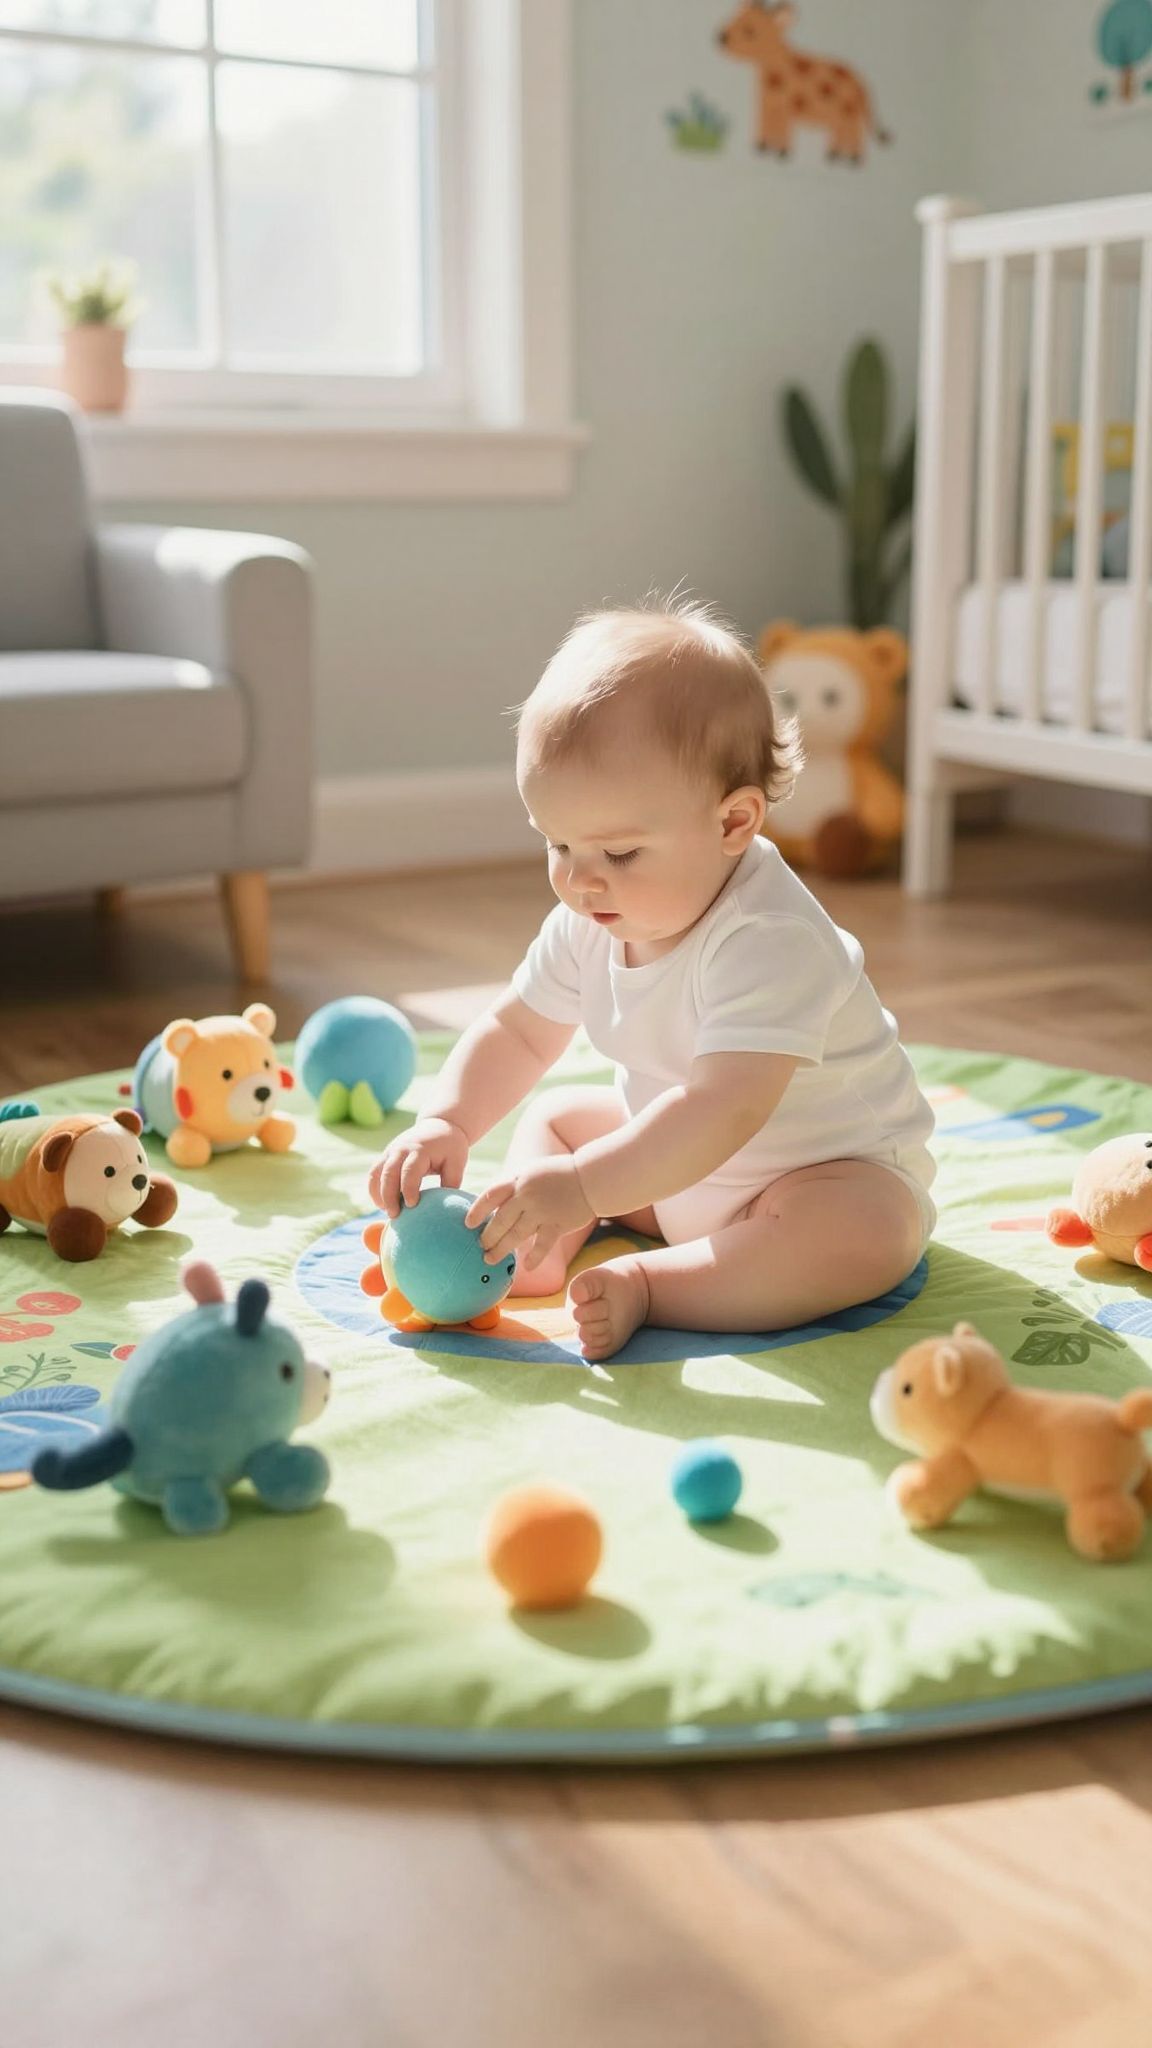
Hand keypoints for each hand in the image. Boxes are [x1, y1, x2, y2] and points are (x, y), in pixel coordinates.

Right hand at [368, 1116, 469, 1217]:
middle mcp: (401, 1150)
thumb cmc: (450, 1146)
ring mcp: (391, 1151)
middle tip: (394, 1216)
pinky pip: (374, 1173)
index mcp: (420, 1150)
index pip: (410, 1171)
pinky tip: (382, 1204)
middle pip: (388, 1174)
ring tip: (386, 1211)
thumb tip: (446, 1206)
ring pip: (376, 1174)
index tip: (411, 1205)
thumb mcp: (456, 1161)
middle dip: (389, 1196)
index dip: (409, 1189)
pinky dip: (374, 1189)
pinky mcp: (386, 1155)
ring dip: (378, 1194)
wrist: (439, 1124)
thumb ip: (451, 1181)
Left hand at [466, 1157, 594, 1271]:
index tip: (468, 1223)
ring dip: (501, 1249)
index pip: (491, 1195)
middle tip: (480, 1246)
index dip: (477, 1210)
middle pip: (500, 1220)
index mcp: (518, 1180)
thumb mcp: (531, 1172)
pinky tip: (527, 1267)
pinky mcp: (558, 1224)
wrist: (590, 1178)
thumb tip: (491, 1202)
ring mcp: (543, 1211)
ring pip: (516, 1235)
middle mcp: (527, 1195)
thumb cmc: (558, 1175)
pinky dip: (534, 1257)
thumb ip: (513, 1185)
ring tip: (490, 1259)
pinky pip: (542, 1245)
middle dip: (488, 1236)